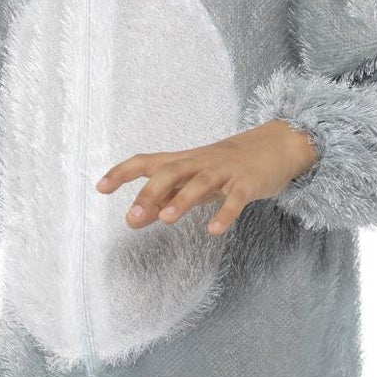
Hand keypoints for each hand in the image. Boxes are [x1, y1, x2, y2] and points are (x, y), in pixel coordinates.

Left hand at [94, 120, 317, 235]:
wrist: (275, 146)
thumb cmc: (227, 166)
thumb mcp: (193, 178)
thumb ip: (165, 196)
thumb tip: (134, 219)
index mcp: (184, 161)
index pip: (147, 162)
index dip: (123, 172)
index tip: (101, 187)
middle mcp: (200, 163)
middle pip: (171, 171)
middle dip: (149, 193)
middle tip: (132, 218)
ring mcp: (224, 172)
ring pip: (200, 182)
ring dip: (181, 200)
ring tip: (166, 219)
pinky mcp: (247, 184)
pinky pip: (236, 199)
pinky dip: (225, 214)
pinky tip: (213, 231)